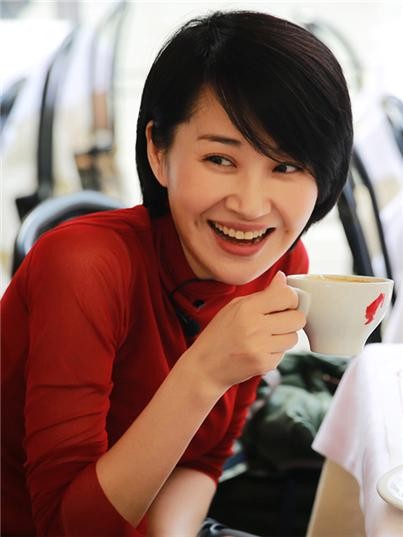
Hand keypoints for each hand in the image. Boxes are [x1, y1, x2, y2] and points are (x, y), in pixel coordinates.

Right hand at [185, 271, 305, 391]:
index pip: (286, 296)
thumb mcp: (234, 307)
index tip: (284, 304)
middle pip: (298, 318)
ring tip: (266, 338)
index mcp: (246, 308)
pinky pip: (284, 354)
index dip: (290, 299)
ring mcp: (260, 347)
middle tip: (278, 322)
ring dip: (284, 337)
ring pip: (294, 338)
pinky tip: (260, 350)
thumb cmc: (219, 335)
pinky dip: (275, 352)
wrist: (205, 366)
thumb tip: (282, 278)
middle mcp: (254, 327)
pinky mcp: (264, 364)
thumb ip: (261, 294)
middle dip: (292, 319)